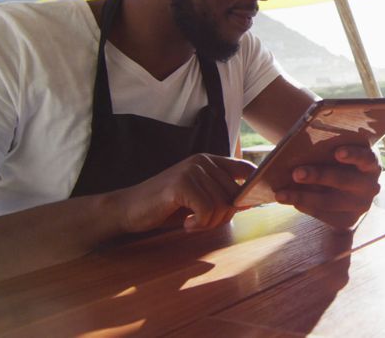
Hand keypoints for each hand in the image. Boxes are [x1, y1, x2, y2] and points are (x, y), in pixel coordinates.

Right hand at [107, 153, 256, 233]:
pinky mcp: (181, 184)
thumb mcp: (199, 199)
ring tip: (191, 223)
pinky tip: (186, 225)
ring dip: (209, 223)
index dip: (255, 188)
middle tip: (202, 223)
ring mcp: (192, 170)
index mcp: (210, 161)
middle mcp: (203, 161)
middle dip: (223, 217)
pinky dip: (199, 224)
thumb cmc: (166, 207)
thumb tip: (254, 201)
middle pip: (235, 195)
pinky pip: (207, 211)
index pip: (246, 169)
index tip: (252, 206)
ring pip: (222, 205)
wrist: (129, 210)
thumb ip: (223, 196)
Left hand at [274, 145, 380, 229]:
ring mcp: (361, 205)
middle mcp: (370, 185)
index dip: (353, 155)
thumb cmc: (341, 164)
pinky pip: (324, 214)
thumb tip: (301, 146)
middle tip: (296, 173)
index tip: (337, 153)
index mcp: (371, 163)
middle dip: (318, 176)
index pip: (366, 158)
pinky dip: (305, 206)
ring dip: (303, 196)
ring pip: (330, 201)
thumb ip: (329, 150)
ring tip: (282, 193)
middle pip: (343, 180)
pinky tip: (290, 201)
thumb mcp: (342, 154)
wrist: (350, 194)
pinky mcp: (348, 220)